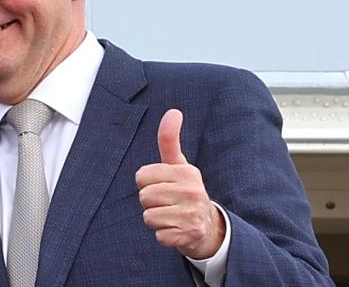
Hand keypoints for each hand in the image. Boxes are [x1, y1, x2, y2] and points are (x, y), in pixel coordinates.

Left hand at [136, 109, 224, 259]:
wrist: (207, 226)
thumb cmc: (185, 190)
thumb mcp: (178, 165)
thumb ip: (170, 139)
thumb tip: (173, 111)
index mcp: (186, 172)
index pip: (141, 176)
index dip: (146, 182)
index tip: (162, 184)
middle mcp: (191, 191)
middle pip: (144, 196)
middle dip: (150, 201)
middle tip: (167, 202)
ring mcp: (191, 214)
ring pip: (148, 216)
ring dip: (156, 219)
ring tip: (171, 215)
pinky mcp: (188, 235)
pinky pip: (158, 235)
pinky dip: (164, 235)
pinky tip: (176, 229)